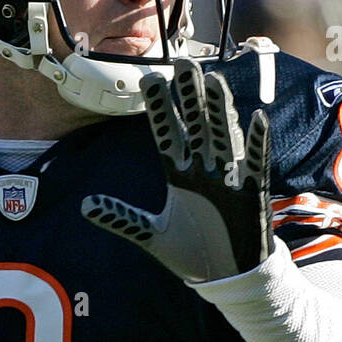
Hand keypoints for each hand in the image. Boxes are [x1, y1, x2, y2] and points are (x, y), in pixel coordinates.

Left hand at [81, 58, 272, 282]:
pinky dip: (257, 142)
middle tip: (184, 62)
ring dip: (219, 110)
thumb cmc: (192, 255)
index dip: (160, 109)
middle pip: (196, 125)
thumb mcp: (150, 235)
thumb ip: (121, 217)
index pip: (167, 135)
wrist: (226, 279)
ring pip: (222, 136)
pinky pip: (256, 163)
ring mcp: (228, 179)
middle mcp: (203, 170)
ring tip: (213, 81)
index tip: (149, 79)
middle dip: (190, 96)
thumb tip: (85, 206)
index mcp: (179, 176)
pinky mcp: (251, 193)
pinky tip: (256, 118)